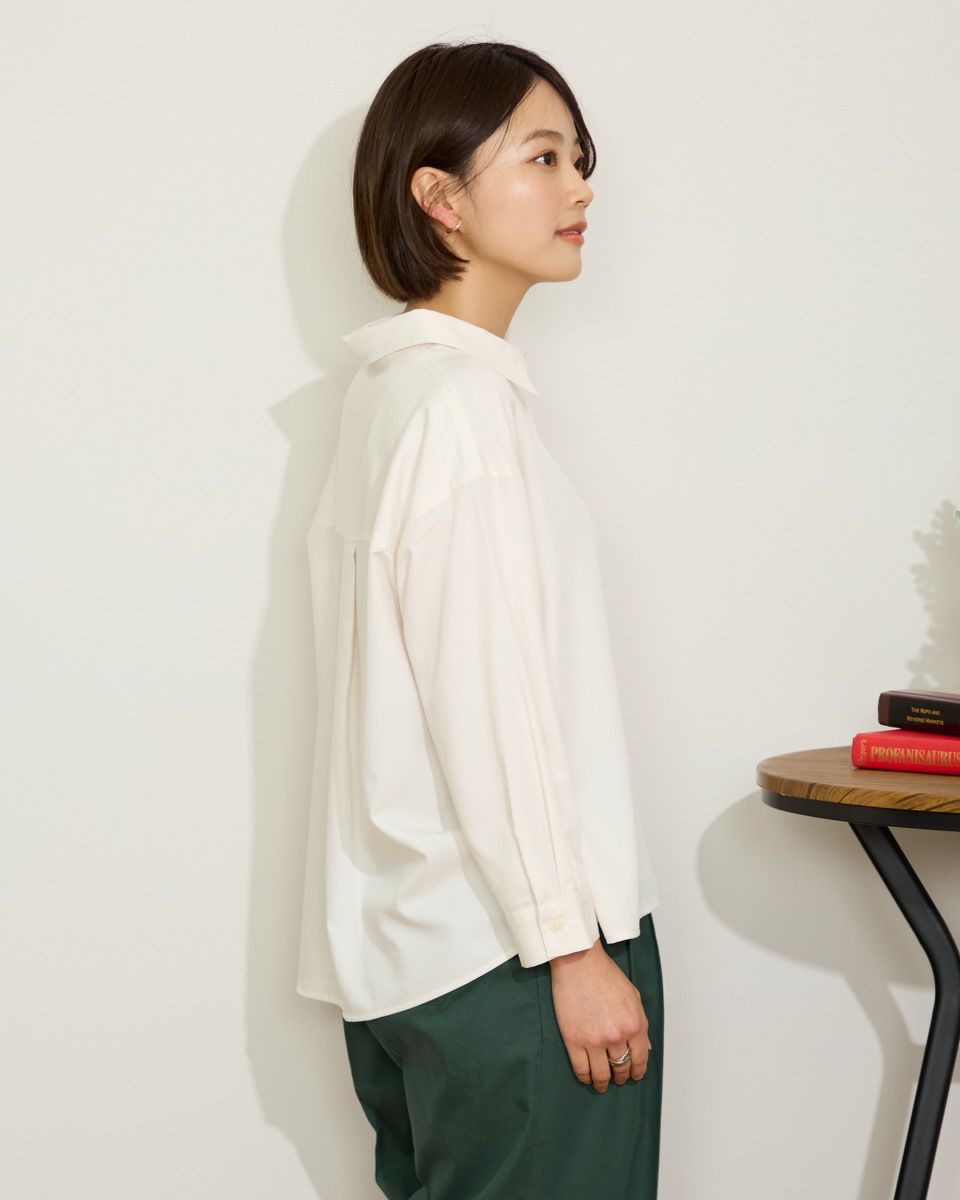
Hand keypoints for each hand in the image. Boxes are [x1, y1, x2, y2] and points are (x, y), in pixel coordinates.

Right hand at [548, 938, 651, 1092]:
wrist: (579, 961)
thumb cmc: (605, 974)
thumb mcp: (633, 997)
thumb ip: (640, 1023)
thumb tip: (643, 1048)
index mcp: (635, 1025)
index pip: (640, 1060)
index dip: (637, 1072)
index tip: (634, 1075)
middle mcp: (617, 1036)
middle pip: (621, 1068)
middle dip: (621, 1076)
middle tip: (617, 1078)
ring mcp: (594, 1040)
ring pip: (602, 1074)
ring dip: (603, 1083)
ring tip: (601, 1084)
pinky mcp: (573, 1040)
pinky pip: (581, 1069)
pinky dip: (585, 1077)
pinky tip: (587, 1077)